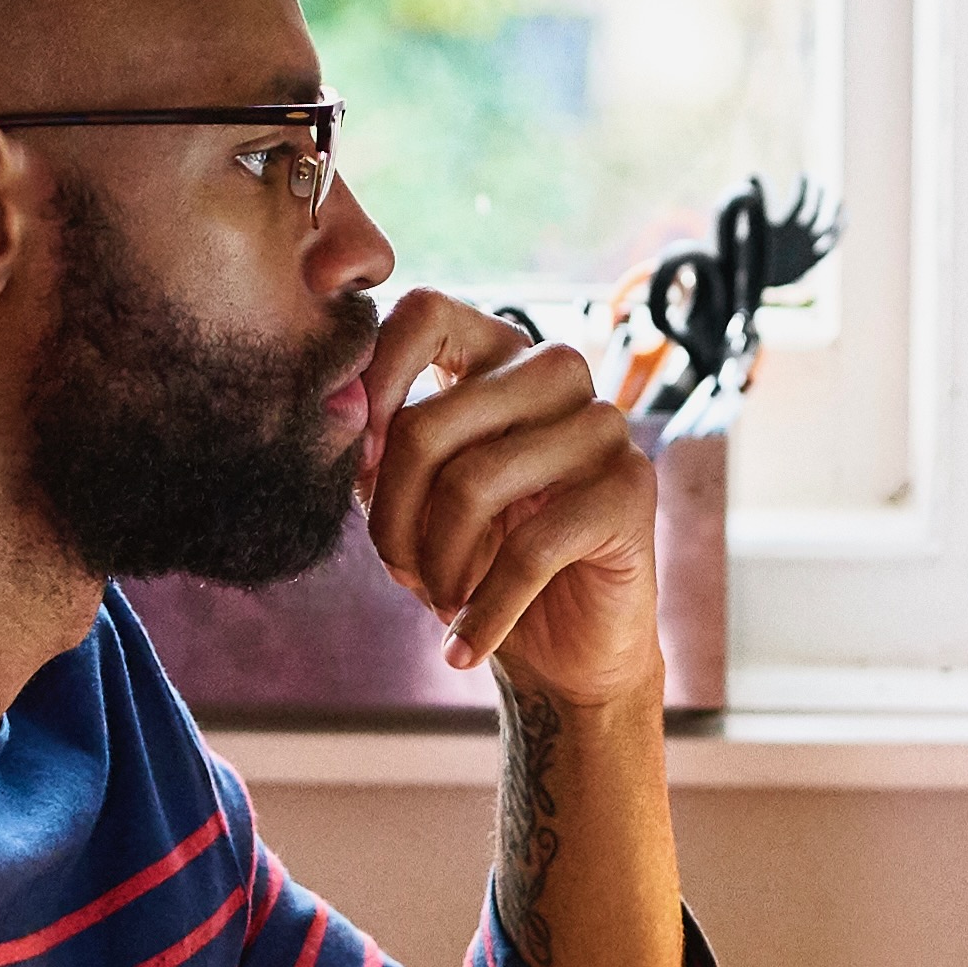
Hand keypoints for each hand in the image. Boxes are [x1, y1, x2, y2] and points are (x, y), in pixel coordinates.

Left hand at [357, 288, 664, 703]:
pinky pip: (529, 549)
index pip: (425, 312)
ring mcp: (601, 424)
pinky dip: (483, 613)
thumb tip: (337, 414)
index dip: (376, 381)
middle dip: (392, 519)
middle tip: (396, 570)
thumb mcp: (412, 502)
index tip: (360, 467)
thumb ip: (376, 452)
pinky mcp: (630, 488)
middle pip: (430, 426)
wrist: (566, 653)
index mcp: (497, 356)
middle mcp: (555, 372)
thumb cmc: (480, 563)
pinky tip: (464, 648)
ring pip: (473, 485)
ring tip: (437, 602)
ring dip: (436, 567)